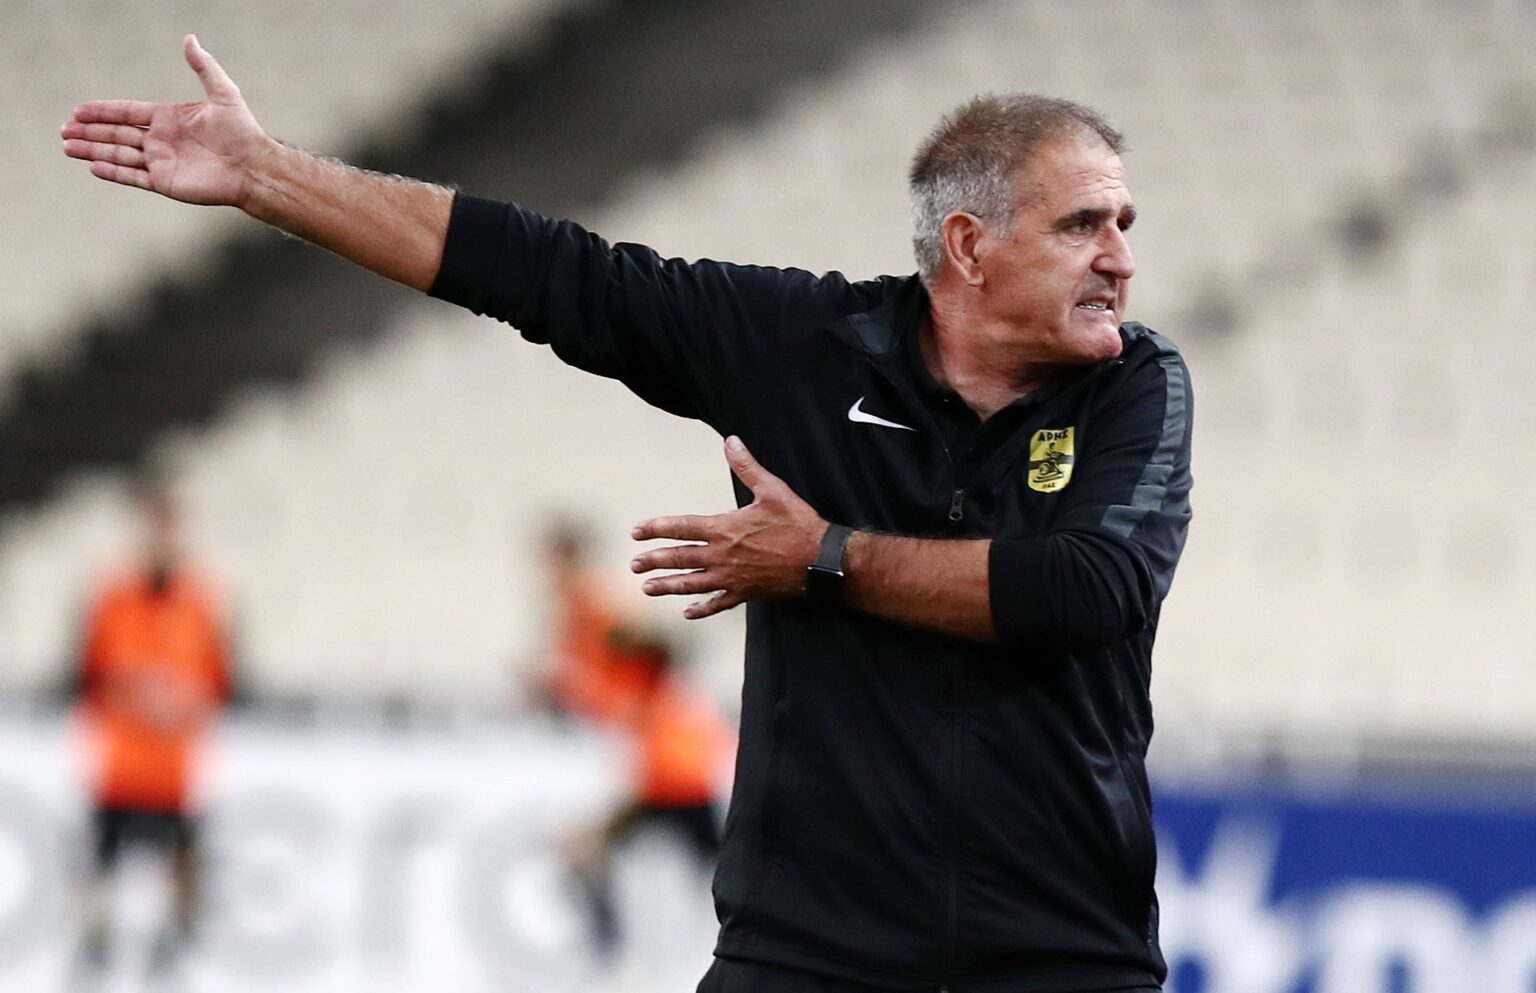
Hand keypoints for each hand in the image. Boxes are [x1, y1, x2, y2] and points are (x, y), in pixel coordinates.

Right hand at [61, 35, 270, 206]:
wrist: (254, 167)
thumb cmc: (243, 131)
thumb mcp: (224, 93)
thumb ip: (204, 67)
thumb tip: (189, 39)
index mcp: (168, 118)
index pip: (127, 113)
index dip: (103, 112)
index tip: (79, 110)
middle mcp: (161, 140)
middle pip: (117, 134)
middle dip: (90, 132)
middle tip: (64, 129)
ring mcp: (161, 162)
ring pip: (119, 155)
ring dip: (93, 151)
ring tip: (67, 147)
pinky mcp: (165, 182)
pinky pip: (133, 177)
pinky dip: (114, 171)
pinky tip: (93, 166)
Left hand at [632, 436, 825, 619]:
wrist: (820, 561)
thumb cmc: (797, 523)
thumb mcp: (773, 489)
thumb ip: (748, 466)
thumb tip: (731, 441)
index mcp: (724, 529)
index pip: (681, 527)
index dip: (656, 528)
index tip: (636, 532)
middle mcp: (722, 556)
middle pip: (680, 558)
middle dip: (654, 561)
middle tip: (634, 565)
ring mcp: (732, 578)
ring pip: (692, 583)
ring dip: (668, 586)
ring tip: (647, 588)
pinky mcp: (746, 594)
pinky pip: (718, 603)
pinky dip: (702, 608)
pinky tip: (688, 612)